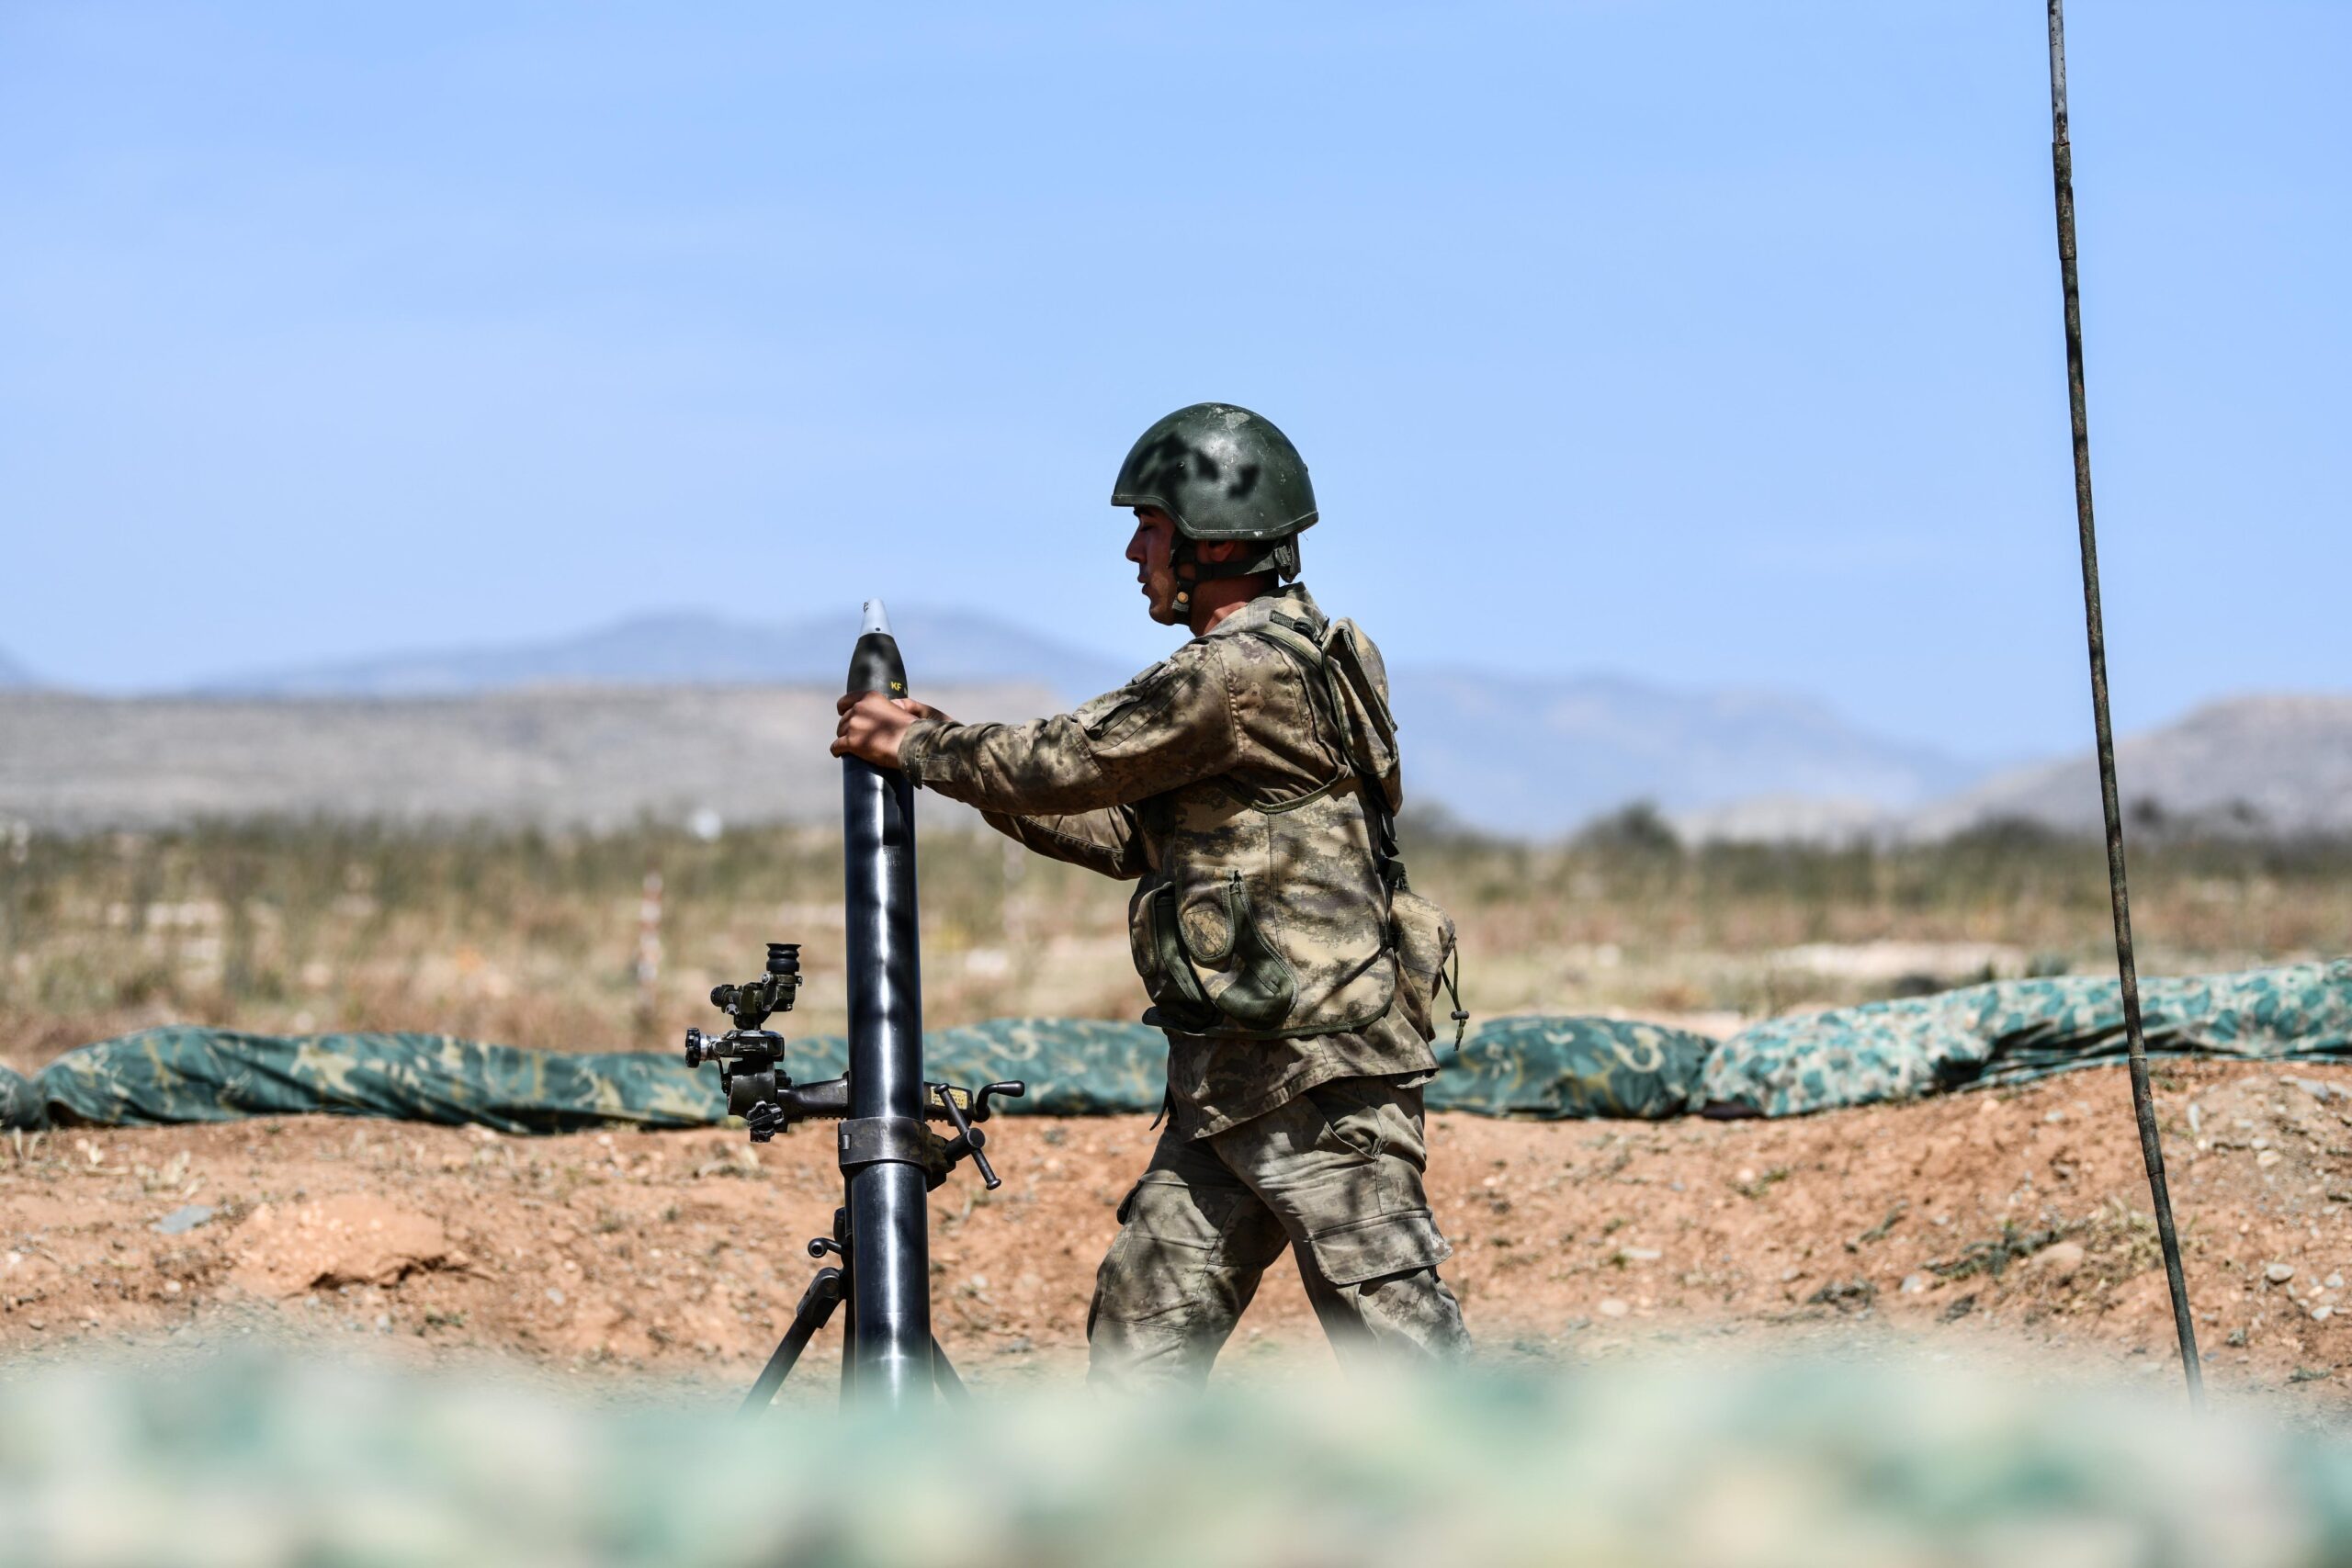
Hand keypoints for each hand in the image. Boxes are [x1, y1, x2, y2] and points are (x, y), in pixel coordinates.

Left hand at [831, 694, 951, 768]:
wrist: (912, 744)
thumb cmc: (909, 729)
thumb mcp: (897, 709)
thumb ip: (883, 707)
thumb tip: (882, 710)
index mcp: (870, 697)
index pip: (846, 701)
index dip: (843, 709)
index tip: (843, 714)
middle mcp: (859, 708)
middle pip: (844, 720)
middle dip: (847, 728)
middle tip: (856, 737)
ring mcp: (853, 725)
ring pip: (840, 733)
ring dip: (844, 739)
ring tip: (851, 747)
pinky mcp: (851, 741)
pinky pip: (836, 747)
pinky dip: (837, 751)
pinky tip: (839, 754)